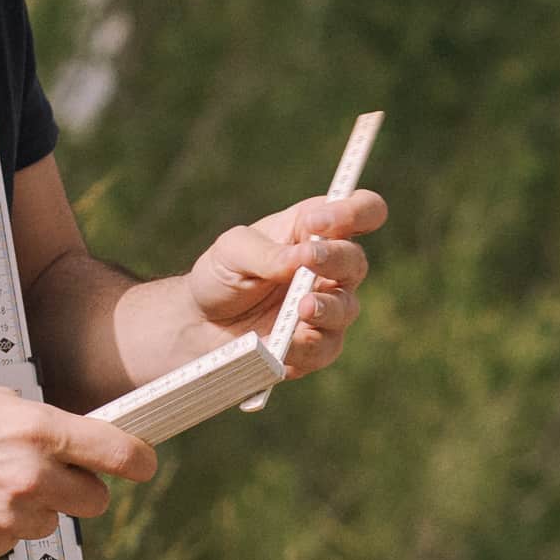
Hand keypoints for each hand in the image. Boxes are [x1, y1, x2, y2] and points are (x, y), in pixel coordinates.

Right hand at [0, 388, 145, 559]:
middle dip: (80, 489)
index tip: (142, 465)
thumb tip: (80, 439)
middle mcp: (31, 476)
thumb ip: (44, 423)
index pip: (117, 454)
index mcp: (38, 431)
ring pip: (53, 524)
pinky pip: (17, 542)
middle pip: (95, 500)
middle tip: (53, 476)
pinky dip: (3, 529)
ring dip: (36, 510)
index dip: (138, 462)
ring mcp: (10, 516)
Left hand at [182, 186, 389, 375]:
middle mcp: (329, 269)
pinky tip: (283, 344)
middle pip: (356, 260)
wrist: (199, 324)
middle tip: (310, 259)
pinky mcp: (314, 346)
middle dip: (335, 258)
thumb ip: (266, 252)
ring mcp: (326, 309)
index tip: (317, 222)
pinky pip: (324, 348)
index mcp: (313, 231)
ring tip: (302, 307)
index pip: (361, 211)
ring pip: (347, 307)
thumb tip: (302, 258)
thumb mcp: (232, 251)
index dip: (353, 211)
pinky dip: (305, 345)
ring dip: (328, 306)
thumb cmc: (221, 275)